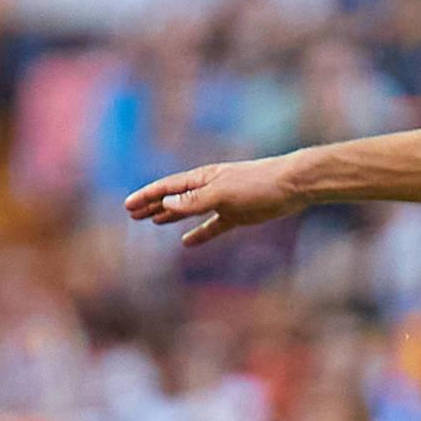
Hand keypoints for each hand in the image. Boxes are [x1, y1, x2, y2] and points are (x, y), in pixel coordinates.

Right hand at [123, 154, 307, 245]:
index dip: (146, 196)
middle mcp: (209, 188)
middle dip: (152, 205)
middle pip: (174, 198)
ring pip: (190, 210)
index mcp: (202, 179)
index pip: (167, 188)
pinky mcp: (238, 215)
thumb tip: (165, 203)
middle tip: (132, 214)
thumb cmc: (257, 184)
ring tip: (152, 221)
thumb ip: (194, 200)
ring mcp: (223, 202)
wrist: (293, 185)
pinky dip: (200, 233)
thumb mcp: (222, 193)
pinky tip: (187, 242)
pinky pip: (213, 226)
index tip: (128, 205)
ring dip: (171, 215)